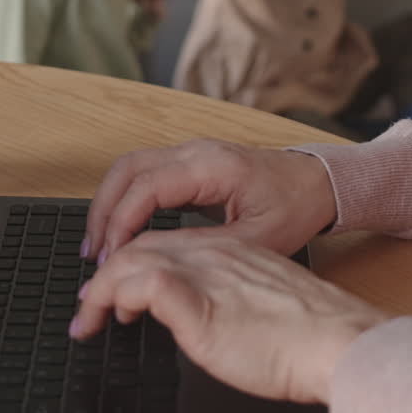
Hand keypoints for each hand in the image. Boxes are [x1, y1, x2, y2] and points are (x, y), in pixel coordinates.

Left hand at [72, 232, 388, 403]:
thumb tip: (207, 319)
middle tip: (89, 309)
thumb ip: (230, 301)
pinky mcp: (198, 301)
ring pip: (133, 260)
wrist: (338, 343)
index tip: (115, 293)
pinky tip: (114, 315)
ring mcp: (204, 274)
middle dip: (107, 277)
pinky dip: (118, 296)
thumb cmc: (308, 337)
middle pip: (141, 248)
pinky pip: (145, 284)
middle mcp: (213, 255)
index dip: (132, 266)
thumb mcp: (261, 306)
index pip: (164, 245)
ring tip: (89, 318)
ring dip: (103, 289)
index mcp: (230, 252)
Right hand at [84, 139, 336, 261]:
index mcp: (212, 167)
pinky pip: (143, 172)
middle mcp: (195, 151)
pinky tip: (120, 229)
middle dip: (103, 211)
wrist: (318, 182)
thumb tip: (157, 260)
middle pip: (126, 170)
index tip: (110, 256)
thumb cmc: (295, 207)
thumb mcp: (256, 240)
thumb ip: (205, 247)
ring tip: (99, 245)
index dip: (121, 223)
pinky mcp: (190, 162)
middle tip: (93, 254)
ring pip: (129, 167)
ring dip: (108, 203)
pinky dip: (124, 198)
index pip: (147, 187)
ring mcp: (190, 153)